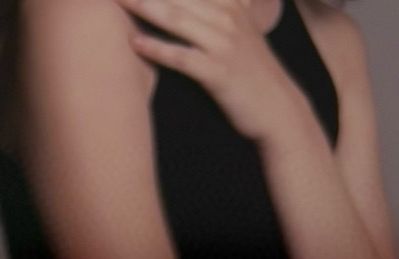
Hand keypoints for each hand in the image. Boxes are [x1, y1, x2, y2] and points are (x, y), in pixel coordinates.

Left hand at [115, 0, 312, 145]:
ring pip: (178, 19)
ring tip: (119, 0)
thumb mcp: (244, 29)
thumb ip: (229, 6)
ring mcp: (224, 44)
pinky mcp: (218, 72)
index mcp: (232, 4)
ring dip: (146, 7)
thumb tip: (225, 0)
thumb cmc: (254, 72)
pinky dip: (158, 49)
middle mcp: (228, 17)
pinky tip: (134, 43)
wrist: (278, 108)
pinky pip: (182, 57)